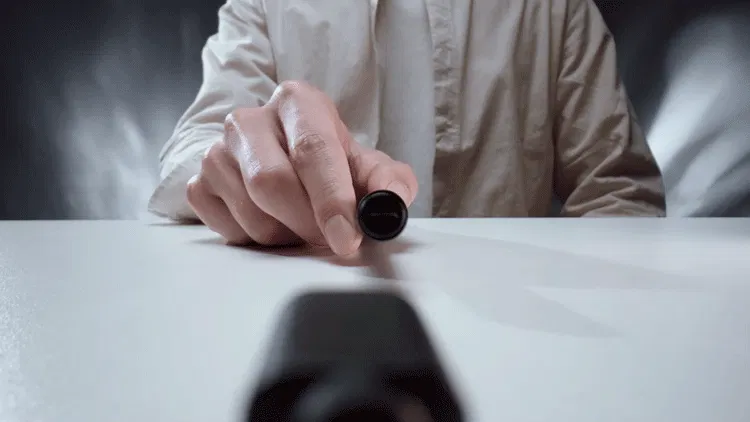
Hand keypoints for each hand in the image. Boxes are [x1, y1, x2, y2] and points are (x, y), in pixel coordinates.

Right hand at [186, 81, 417, 255]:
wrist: (288, 164)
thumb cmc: (331, 166)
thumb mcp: (368, 168)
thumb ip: (388, 182)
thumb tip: (391, 200)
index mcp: (298, 103)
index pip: (312, 149)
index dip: (331, 199)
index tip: (347, 238)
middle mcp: (250, 119)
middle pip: (271, 182)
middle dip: (305, 222)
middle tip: (326, 239)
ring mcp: (217, 151)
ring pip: (249, 211)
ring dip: (283, 235)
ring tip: (299, 225)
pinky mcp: (198, 182)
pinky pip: (224, 226)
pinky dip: (254, 239)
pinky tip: (271, 224)